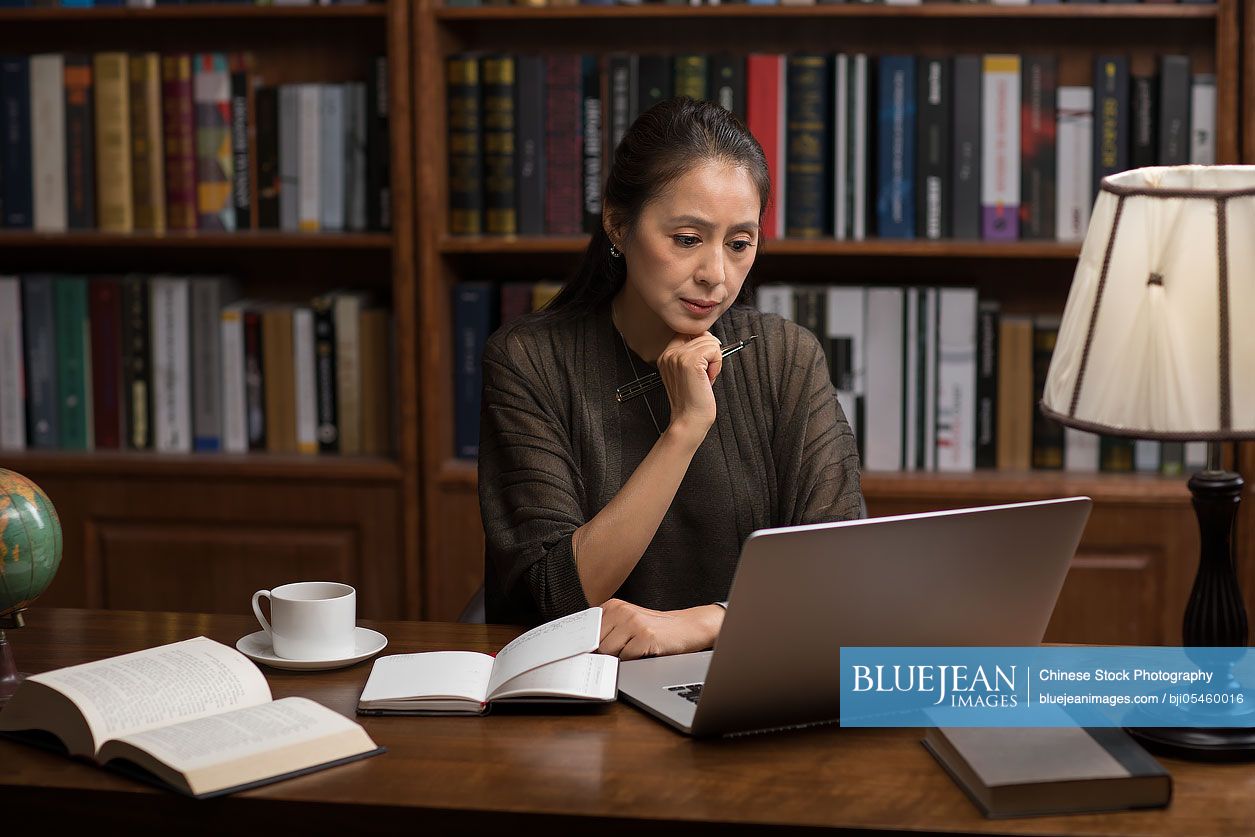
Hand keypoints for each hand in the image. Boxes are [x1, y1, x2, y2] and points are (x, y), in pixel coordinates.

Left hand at [597, 599, 724, 659]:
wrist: (687, 627)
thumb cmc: (655, 629)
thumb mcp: (627, 622)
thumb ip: (607, 630)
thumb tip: (586, 650)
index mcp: (613, 606)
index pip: (587, 629)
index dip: (589, 644)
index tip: (589, 651)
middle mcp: (622, 611)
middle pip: (597, 644)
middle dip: (608, 653)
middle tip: (625, 648)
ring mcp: (634, 622)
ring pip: (610, 652)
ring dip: (621, 657)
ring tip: (636, 648)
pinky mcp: (646, 636)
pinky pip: (626, 659)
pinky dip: (634, 661)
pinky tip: (645, 651)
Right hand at [657, 332, 722, 441]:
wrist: (690, 419)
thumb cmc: (693, 400)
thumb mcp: (688, 372)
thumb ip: (692, 353)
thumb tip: (709, 337)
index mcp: (666, 355)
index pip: (689, 332)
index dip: (703, 343)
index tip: (704, 362)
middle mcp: (670, 354)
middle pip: (702, 334)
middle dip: (711, 354)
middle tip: (704, 375)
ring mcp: (679, 356)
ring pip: (710, 342)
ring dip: (715, 360)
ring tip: (705, 377)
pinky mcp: (690, 361)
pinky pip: (715, 350)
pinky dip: (717, 364)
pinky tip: (708, 378)